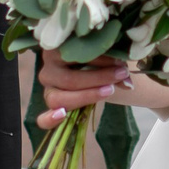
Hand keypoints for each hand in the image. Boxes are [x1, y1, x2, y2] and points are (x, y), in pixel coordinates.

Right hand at [36, 53, 168, 125]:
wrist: (101, 71)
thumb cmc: (102, 58)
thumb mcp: (107, 55)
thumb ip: (115, 62)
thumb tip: (126, 81)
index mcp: (56, 48)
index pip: (73, 55)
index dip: (99, 59)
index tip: (120, 61)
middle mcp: (48, 68)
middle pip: (68, 79)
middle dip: (97, 78)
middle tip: (120, 75)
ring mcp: (48, 88)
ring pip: (57, 98)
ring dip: (85, 96)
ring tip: (109, 91)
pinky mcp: (51, 106)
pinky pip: (42, 119)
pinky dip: (50, 119)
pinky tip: (63, 116)